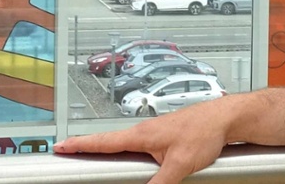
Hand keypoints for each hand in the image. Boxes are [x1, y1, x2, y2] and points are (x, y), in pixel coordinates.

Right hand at [54, 101, 233, 183]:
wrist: (225, 119)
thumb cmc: (204, 131)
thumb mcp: (179, 165)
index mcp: (141, 135)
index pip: (102, 141)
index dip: (79, 145)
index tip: (60, 146)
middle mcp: (144, 131)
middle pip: (108, 142)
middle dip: (88, 147)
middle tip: (68, 150)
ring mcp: (155, 132)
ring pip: (125, 144)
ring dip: (108, 148)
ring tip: (92, 154)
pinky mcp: (165, 137)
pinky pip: (140, 145)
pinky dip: (129, 150)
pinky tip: (133, 157)